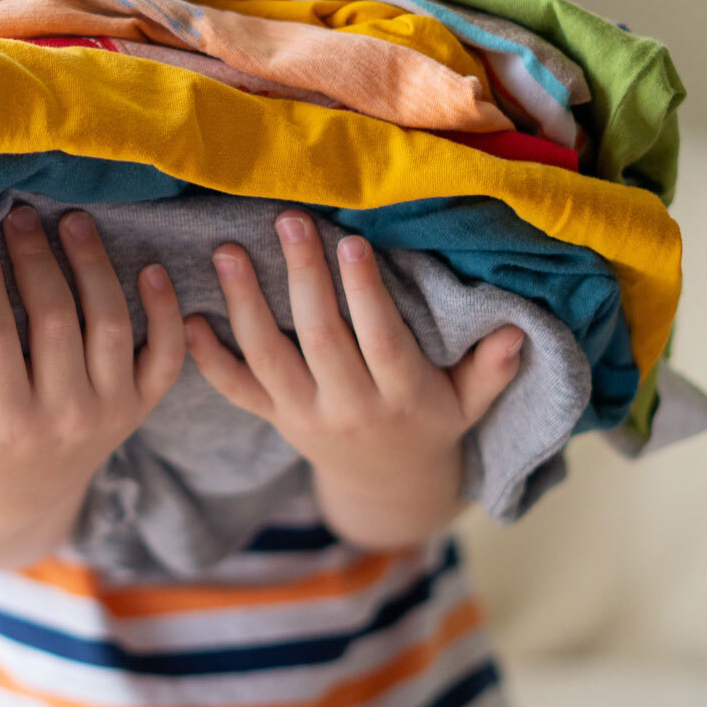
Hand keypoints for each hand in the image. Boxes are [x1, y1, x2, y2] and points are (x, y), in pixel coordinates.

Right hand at [0, 205, 184, 568]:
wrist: (30, 503)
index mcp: (9, 424)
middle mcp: (67, 417)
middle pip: (58, 323)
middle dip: (38, 262)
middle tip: (21, 217)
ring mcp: (112, 411)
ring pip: (112, 326)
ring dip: (95, 268)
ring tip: (75, 222)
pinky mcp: (142, 407)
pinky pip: (167, 357)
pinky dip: (166, 313)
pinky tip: (151, 269)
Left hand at [184, 210, 524, 548]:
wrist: (386, 486)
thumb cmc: (432, 424)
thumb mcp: (469, 405)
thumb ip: (491, 370)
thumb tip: (517, 332)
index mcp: (403, 398)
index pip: (382, 342)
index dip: (367, 295)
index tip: (355, 242)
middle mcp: (349, 408)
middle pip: (322, 340)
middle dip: (303, 278)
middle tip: (288, 220)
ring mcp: (305, 415)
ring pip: (270, 359)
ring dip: (245, 305)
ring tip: (227, 252)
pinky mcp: (274, 419)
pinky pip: (237, 391)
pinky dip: (209, 359)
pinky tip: (189, 317)